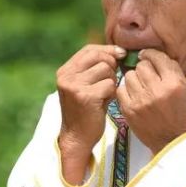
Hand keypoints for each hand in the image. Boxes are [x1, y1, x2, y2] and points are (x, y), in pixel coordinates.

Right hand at [56, 44, 124, 183]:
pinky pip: (109, 85)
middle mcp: (66, 76)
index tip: (120, 54)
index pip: (88, 49)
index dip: (106, 50)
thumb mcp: (84, 85)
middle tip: (110, 81)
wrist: (77, 137)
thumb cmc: (85, 110)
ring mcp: (74, 86)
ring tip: (104, 95)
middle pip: (99, 57)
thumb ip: (94, 68)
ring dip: (111, 82)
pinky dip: (112, 93)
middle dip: (111, 66)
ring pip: (106, 70)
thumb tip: (118, 50)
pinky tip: (105, 102)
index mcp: (64, 71)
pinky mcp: (85, 96)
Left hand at [116, 49, 185, 154]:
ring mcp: (141, 101)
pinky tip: (133, 96)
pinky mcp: (129, 110)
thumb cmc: (181, 113)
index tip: (147, 56)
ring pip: (129, 76)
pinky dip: (126, 90)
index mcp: (174, 84)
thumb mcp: (185, 89)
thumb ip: (171, 70)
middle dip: (143, 69)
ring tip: (140, 87)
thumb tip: (151, 54)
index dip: (151, 54)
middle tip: (147, 77)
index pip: (158, 57)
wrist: (172, 141)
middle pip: (141, 66)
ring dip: (134, 79)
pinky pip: (120, 89)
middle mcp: (157, 91)